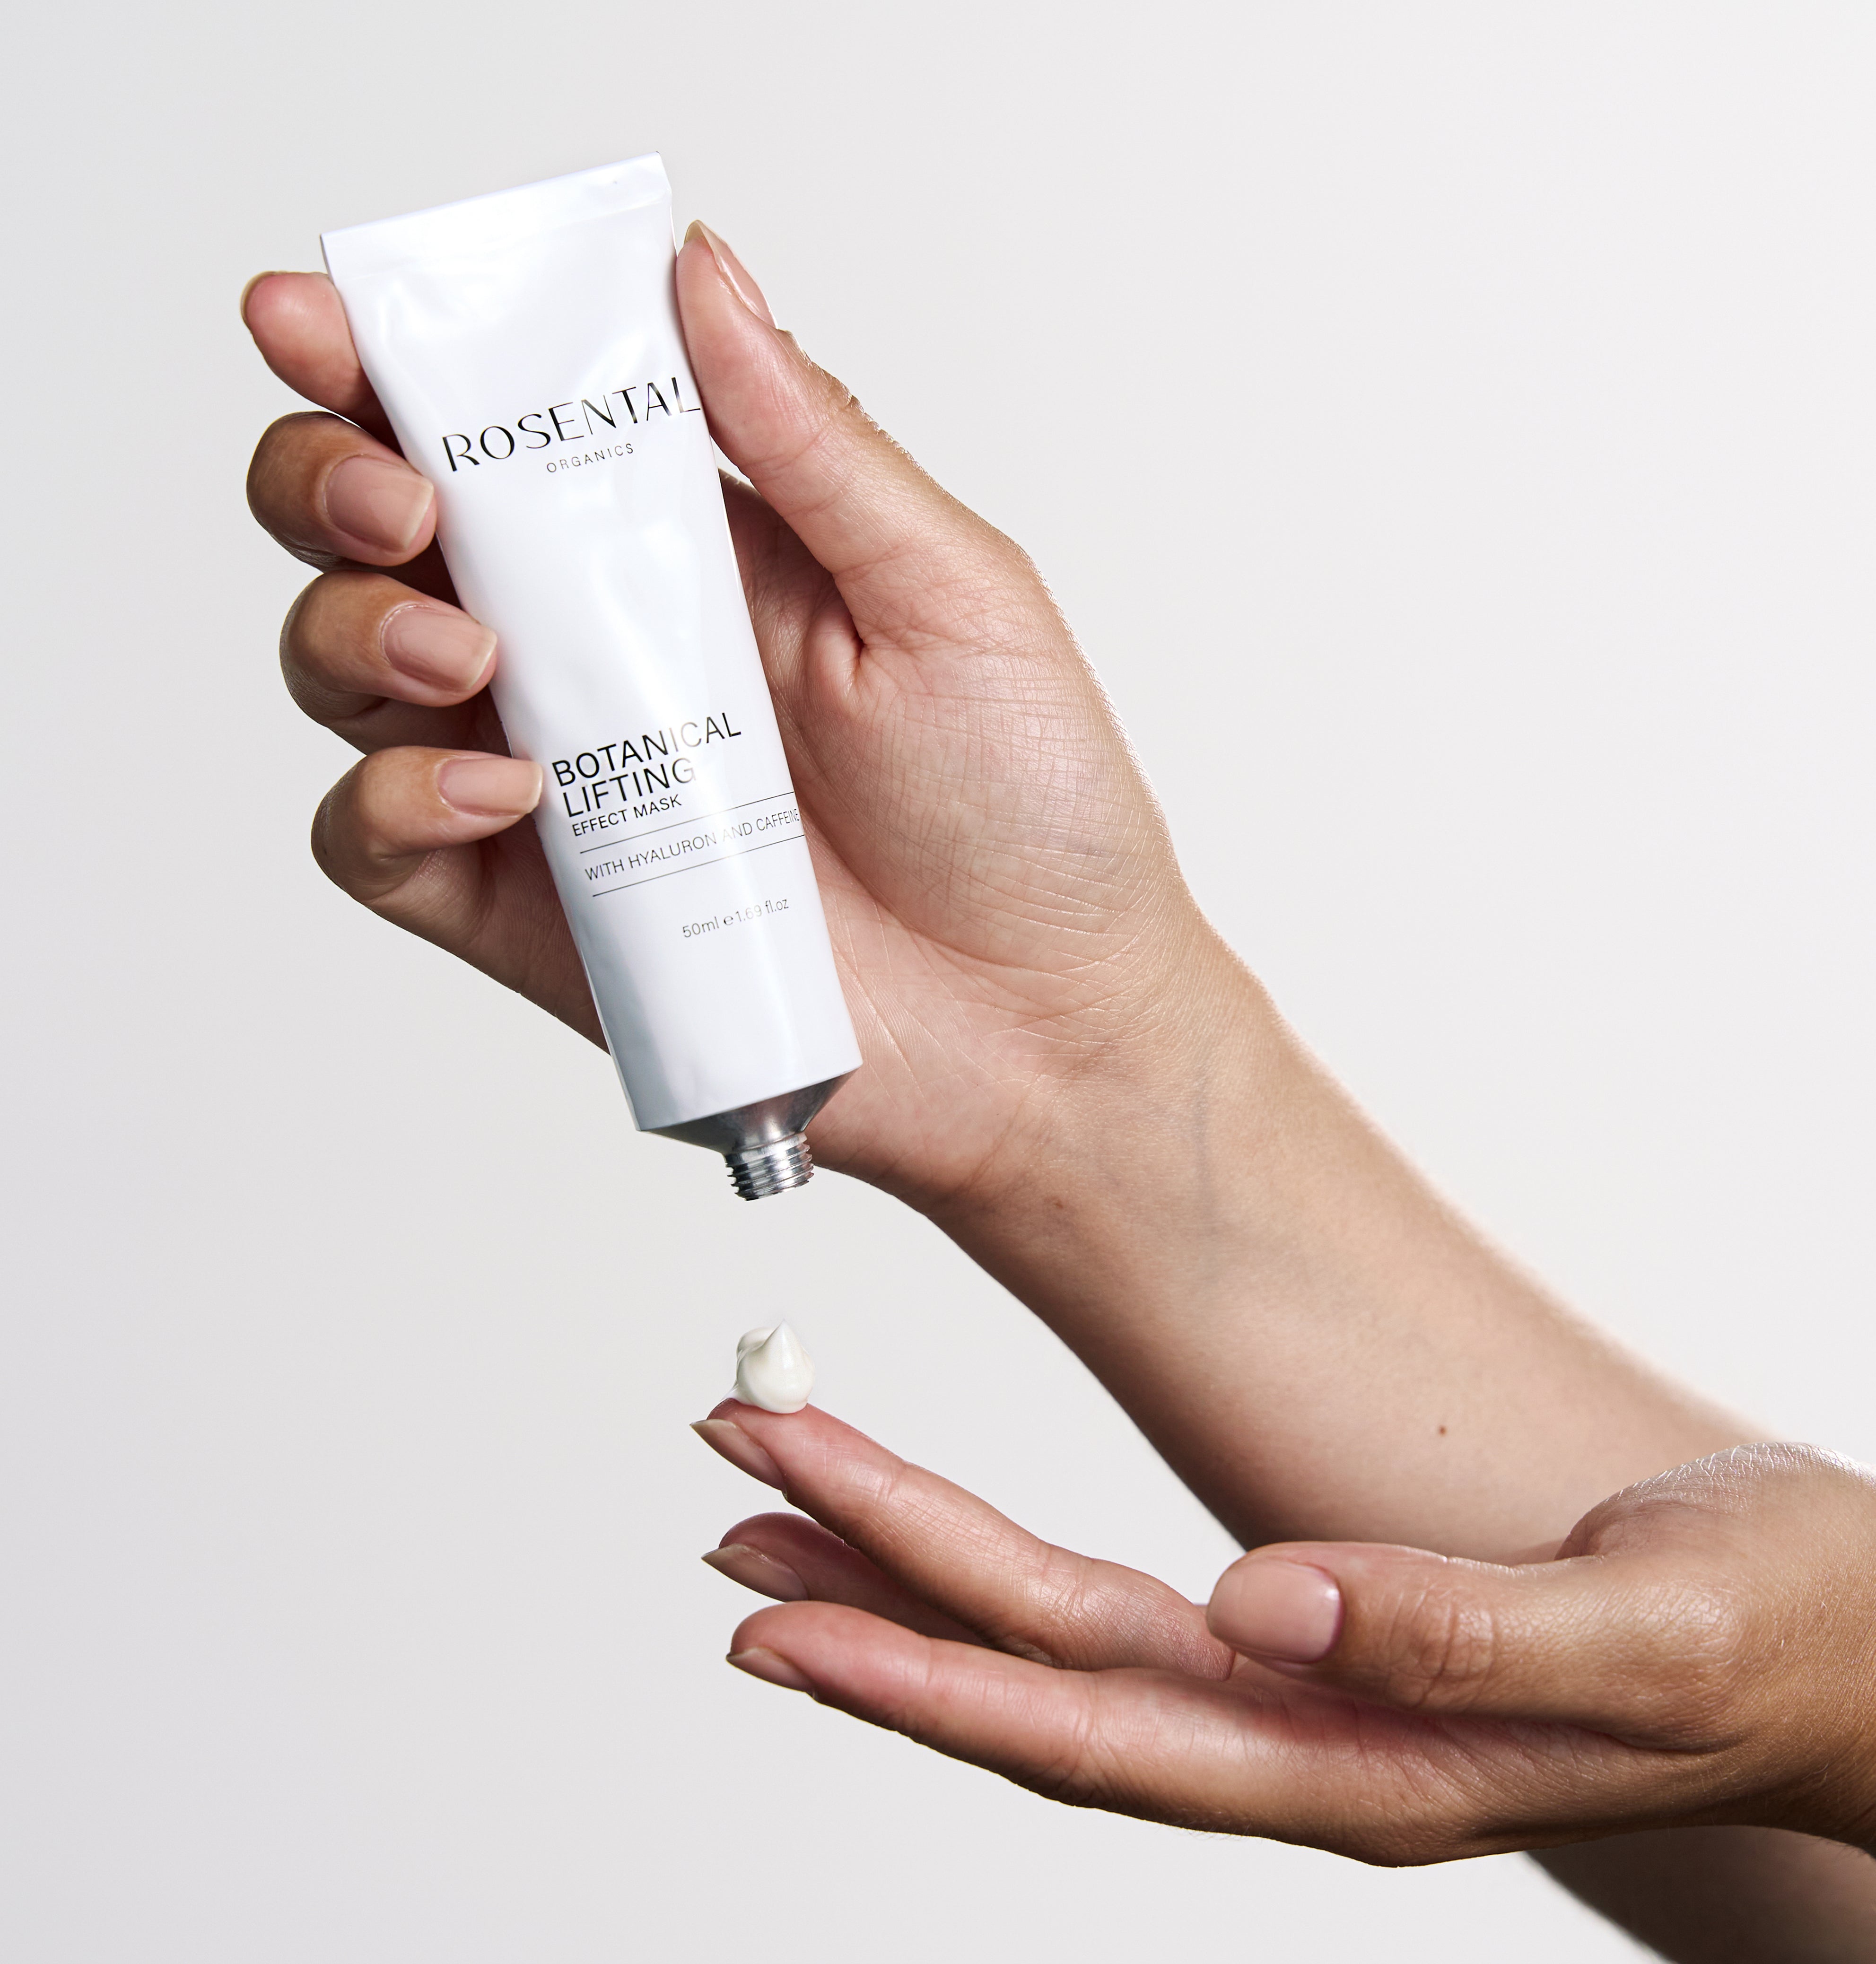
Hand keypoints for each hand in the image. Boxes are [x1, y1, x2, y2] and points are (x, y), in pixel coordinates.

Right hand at [242, 227, 1246, 1205]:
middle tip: (399, 495)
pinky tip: (505, 790)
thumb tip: (700, 269)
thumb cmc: (1029, 815)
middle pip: (381, 530)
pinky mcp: (535, 909)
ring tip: (467, 646)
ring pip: (350, 669)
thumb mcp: (950, 594)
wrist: (1044, 1029)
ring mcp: (560, 781)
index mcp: (692, 548)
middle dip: (331, 478)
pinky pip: (381, 841)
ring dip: (356, 628)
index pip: (506, 421)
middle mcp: (602, 649)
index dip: (388, 356)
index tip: (317, 309)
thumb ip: (810, 442)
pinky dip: (397, 797)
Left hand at [694, 1402, 1875, 1862]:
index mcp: (1362, 1764)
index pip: (1091, 1717)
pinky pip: (1118, 1622)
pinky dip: (1003, 1583)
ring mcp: (1300, 1704)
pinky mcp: (1318, 1649)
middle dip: (871, 1592)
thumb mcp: (1648, 1622)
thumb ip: (1452, 1632)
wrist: (1853, 1655)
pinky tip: (933, 1543)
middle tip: (733, 1503)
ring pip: (1056, 1651)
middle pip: (1036, 1676)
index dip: (925, 1663)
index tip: (780, 1603)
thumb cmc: (1779, 1636)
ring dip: (911, 1585)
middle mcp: (1300, 1746)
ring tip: (777, 1520)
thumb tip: (1262, 1605)